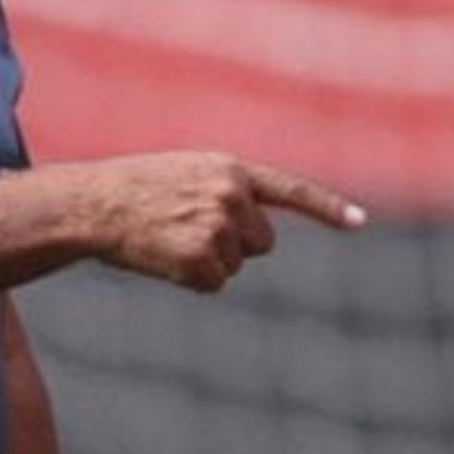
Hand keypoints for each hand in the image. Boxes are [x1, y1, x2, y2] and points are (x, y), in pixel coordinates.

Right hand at [87, 152, 366, 293]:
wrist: (93, 205)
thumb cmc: (136, 190)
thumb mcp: (188, 173)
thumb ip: (229, 191)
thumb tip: (259, 236)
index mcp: (231, 169)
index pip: (291, 190)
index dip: (327, 208)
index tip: (359, 223)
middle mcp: (232, 196)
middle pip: (262, 242)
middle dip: (235, 243)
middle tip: (187, 229)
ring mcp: (217, 228)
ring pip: (237, 264)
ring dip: (207, 260)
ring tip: (168, 238)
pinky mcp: (199, 260)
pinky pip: (214, 284)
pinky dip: (191, 280)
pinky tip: (164, 257)